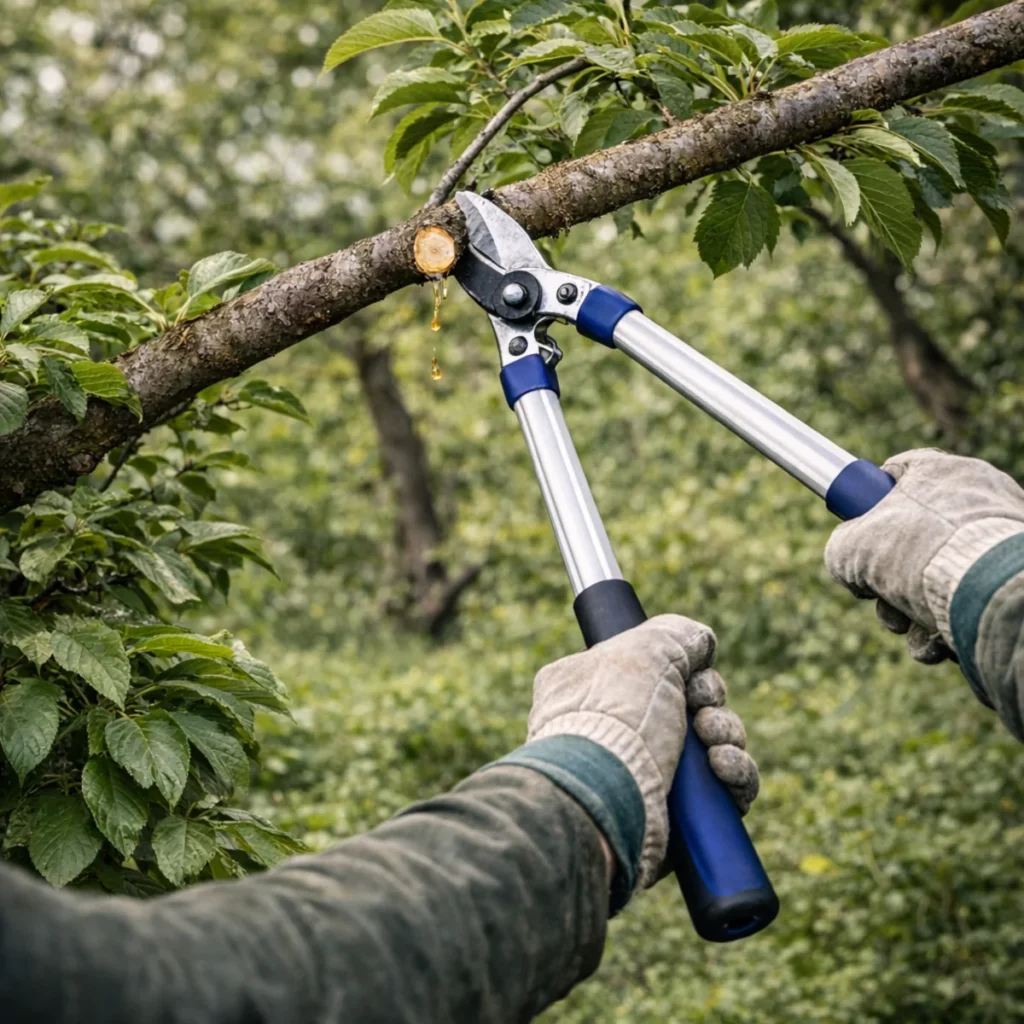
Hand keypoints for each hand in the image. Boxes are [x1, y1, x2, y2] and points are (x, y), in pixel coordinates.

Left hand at [526, 614, 758, 890]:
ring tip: (714, 747)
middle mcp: (620, 732)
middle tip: (701, 712)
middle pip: (694, 708)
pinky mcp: (677, 817)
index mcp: (597, 690)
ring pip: (715, 747)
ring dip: (727, 737)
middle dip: (711, 705)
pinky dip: (736, 775)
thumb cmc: (617, 717)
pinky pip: (727, 790)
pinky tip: (724, 770)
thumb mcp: (645, 650)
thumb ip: (678, 635)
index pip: (660, 673)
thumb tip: (702, 645)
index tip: (692, 677)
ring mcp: (648, 775)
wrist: (605, 796)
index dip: (688, 672)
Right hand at [825, 448, 1023, 675]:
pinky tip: (938, 642)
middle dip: (888, 580)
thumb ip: (841, 549)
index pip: (900, 473)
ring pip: (939, 577)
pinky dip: (949, 625)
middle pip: (914, 538)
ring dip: (913, 611)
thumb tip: (848, 564)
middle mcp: (978, 498)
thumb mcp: (850, 547)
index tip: (858, 527)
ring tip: (909, 629)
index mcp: (940, 473)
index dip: (871, 500)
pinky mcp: (1015, 577)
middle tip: (881, 601)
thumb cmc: (914, 553)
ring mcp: (1002, 537)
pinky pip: (970, 600)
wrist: (982, 589)